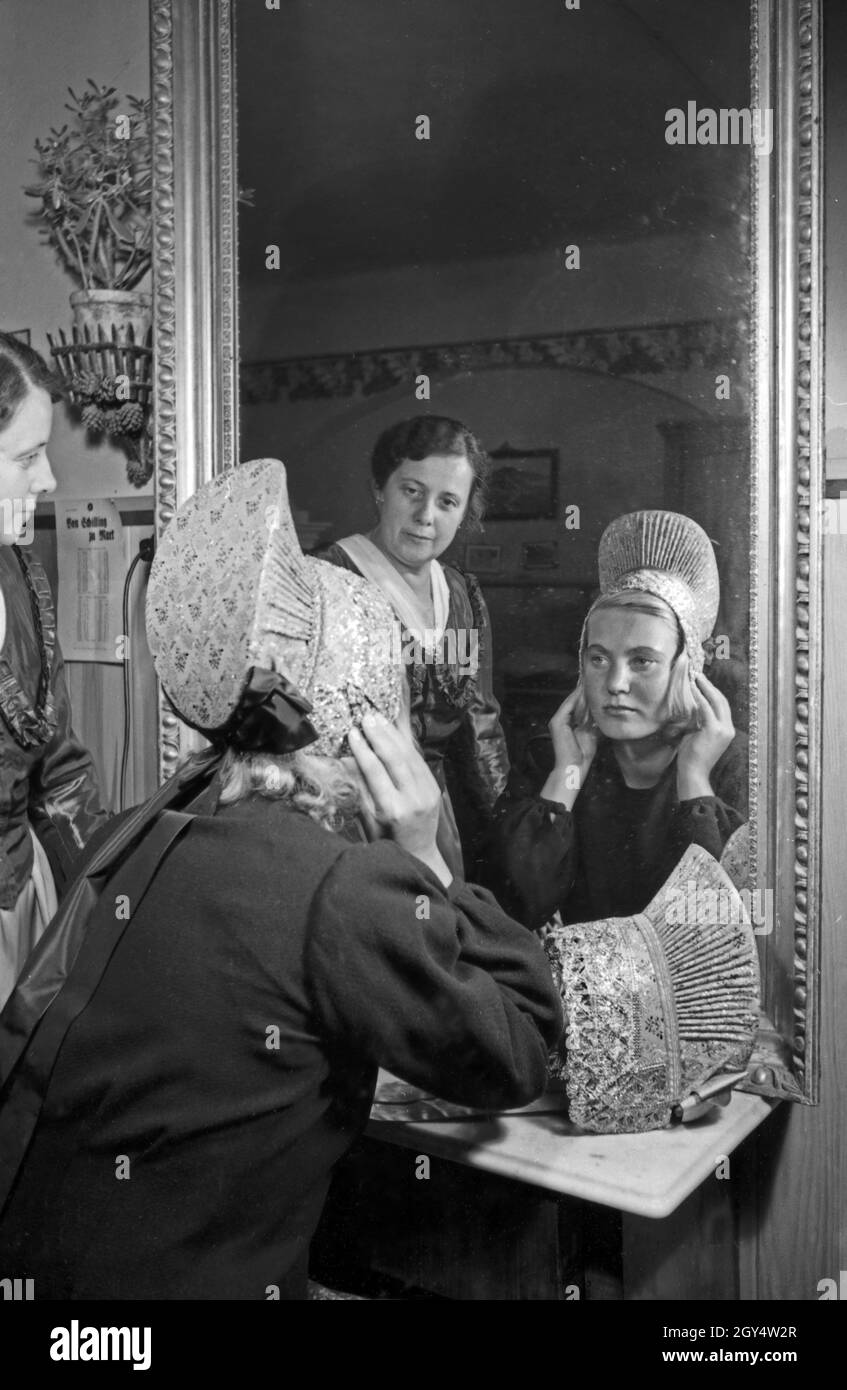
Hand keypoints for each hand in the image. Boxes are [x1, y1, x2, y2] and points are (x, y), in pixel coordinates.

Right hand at [347, 713, 450, 884]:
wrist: (419, 855)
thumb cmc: (386, 841)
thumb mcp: (367, 820)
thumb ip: (360, 790)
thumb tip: (349, 760)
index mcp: (392, 809)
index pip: (375, 771)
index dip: (363, 749)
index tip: (352, 732)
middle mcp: (412, 798)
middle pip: (395, 758)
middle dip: (379, 735)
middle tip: (367, 717)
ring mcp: (427, 792)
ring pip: (409, 756)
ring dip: (393, 734)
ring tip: (379, 718)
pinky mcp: (434, 788)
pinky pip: (419, 761)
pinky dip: (407, 744)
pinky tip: (396, 731)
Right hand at [540, 689, 597, 810]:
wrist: (574, 766)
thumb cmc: (583, 754)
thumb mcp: (591, 734)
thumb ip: (593, 722)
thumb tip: (600, 710)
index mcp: (568, 723)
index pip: (577, 705)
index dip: (585, 695)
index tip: (594, 685)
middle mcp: (561, 720)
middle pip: (573, 701)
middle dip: (583, 691)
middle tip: (591, 679)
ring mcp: (557, 720)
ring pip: (570, 702)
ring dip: (580, 692)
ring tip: (588, 681)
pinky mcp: (557, 722)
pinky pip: (568, 706)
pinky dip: (575, 698)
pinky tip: (583, 690)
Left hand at [676, 673, 734, 799]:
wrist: (693, 773)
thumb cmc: (692, 757)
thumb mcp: (698, 736)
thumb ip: (699, 722)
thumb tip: (693, 707)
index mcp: (727, 730)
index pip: (722, 707)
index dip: (713, 692)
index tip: (703, 682)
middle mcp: (728, 729)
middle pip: (722, 701)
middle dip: (710, 686)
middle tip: (699, 674)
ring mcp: (723, 730)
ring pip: (716, 702)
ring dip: (705, 687)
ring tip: (696, 677)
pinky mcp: (714, 730)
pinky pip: (706, 708)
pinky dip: (699, 696)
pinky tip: (693, 688)